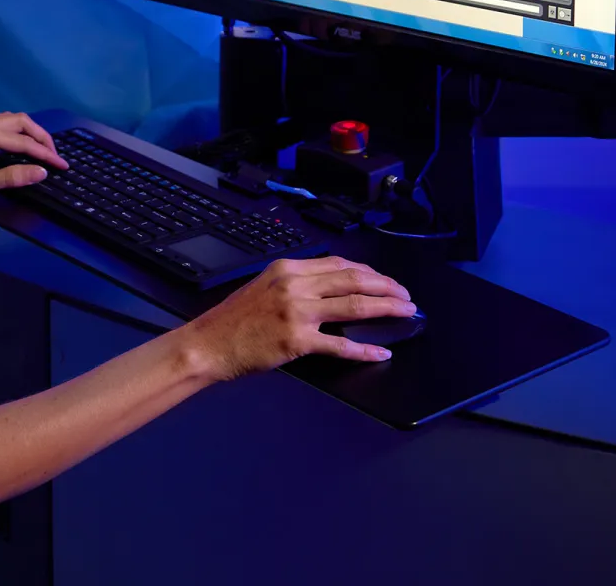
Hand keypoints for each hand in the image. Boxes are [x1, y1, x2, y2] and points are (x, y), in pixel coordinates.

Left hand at [0, 112, 69, 210]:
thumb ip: (11, 177)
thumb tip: (39, 173)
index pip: (22, 141)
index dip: (45, 154)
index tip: (61, 165)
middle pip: (19, 121)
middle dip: (40, 137)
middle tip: (54, 154)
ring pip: (7, 120)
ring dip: (26, 132)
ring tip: (40, 150)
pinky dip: (12, 132)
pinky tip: (15, 146)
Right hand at [175, 257, 414, 380]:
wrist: (209, 344)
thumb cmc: (234, 321)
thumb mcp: (264, 287)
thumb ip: (296, 283)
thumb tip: (331, 288)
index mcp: (288, 268)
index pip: (340, 263)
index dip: (370, 271)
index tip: (386, 280)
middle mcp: (295, 285)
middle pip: (354, 279)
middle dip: (387, 287)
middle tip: (406, 296)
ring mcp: (297, 312)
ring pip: (354, 306)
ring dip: (386, 309)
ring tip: (405, 313)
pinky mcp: (296, 341)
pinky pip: (339, 345)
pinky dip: (364, 349)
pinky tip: (380, 352)